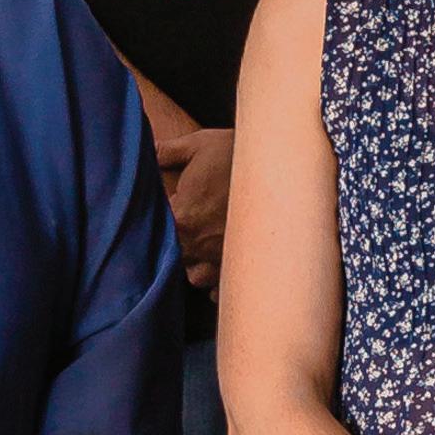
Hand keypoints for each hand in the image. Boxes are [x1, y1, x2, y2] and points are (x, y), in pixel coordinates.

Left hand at [161, 125, 234, 290]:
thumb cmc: (239, 155)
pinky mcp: (243, 266)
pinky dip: (218, 281)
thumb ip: (169, 151)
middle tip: (190, 225)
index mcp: (183, 218)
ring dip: (196, 264)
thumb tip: (151, 150)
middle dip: (177, 243)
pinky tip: (221, 263)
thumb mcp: (200, 145)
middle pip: (173, 256)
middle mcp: (199, 245)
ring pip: (195, 276)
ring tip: (204, 246)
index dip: (161, 220)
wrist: (283, 167)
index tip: (172, 207)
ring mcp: (221, 259)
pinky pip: (221, 288)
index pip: (156, 230)